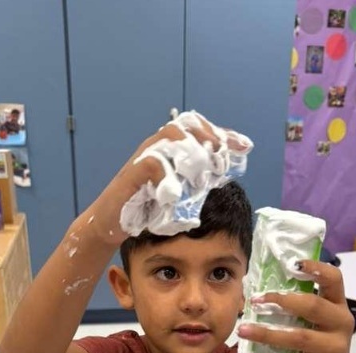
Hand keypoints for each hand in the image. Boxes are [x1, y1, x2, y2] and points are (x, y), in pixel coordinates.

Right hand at [88, 114, 249, 245]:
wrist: (110, 224)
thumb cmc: (143, 210)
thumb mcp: (176, 195)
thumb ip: (195, 183)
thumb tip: (223, 175)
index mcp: (171, 151)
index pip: (199, 131)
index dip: (223, 134)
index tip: (244, 146)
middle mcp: (157, 148)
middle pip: (187, 125)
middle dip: (210, 135)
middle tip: (224, 152)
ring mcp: (143, 159)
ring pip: (170, 137)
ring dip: (192, 150)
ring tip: (205, 168)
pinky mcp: (130, 175)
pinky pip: (151, 164)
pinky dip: (166, 174)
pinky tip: (175, 191)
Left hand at [236, 260, 355, 352]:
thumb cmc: (317, 343)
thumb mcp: (315, 322)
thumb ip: (298, 306)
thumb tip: (256, 291)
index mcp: (339, 305)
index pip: (334, 279)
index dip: (317, 268)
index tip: (293, 263)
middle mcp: (342, 324)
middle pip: (313, 306)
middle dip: (281, 301)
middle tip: (253, 301)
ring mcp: (336, 349)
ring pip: (298, 337)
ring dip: (266, 334)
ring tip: (242, 330)